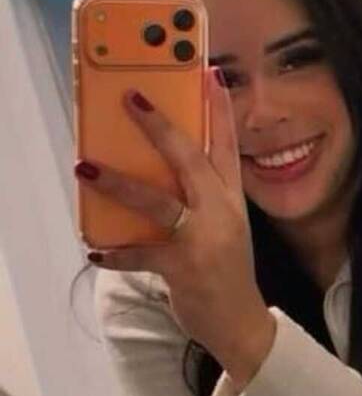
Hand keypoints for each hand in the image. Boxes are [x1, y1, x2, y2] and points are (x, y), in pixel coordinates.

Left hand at [76, 68, 275, 387]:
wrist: (241, 322)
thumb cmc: (224, 270)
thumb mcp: (223, 227)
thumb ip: (200, 199)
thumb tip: (154, 171)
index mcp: (232, 198)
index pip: (227, 145)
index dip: (219, 109)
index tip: (209, 74)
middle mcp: (221, 211)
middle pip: (190, 159)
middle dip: (159, 127)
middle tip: (132, 99)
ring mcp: (204, 238)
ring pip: (157, 201)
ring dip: (118, 183)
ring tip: (85, 168)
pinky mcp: (183, 266)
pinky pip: (140, 253)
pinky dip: (116, 253)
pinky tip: (94, 250)